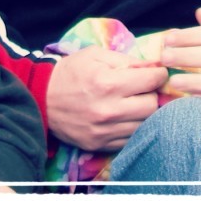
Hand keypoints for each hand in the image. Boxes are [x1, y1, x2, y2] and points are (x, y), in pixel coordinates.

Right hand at [46, 46, 167, 151]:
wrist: (42, 98)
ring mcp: (104, 131)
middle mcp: (108, 110)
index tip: (157, 73)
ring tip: (136, 102)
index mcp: (107, 83)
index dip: (159, 74)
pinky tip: (125, 116)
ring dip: (144, 112)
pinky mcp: (100, 145)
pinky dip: (132, 127)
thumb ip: (127, 60)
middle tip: (145, 88)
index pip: (150, 81)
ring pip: (144, 125)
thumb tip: (155, 65)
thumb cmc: (71, 71)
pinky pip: (130, 139)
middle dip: (152, 94)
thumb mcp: (96, 55)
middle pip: (152, 106)